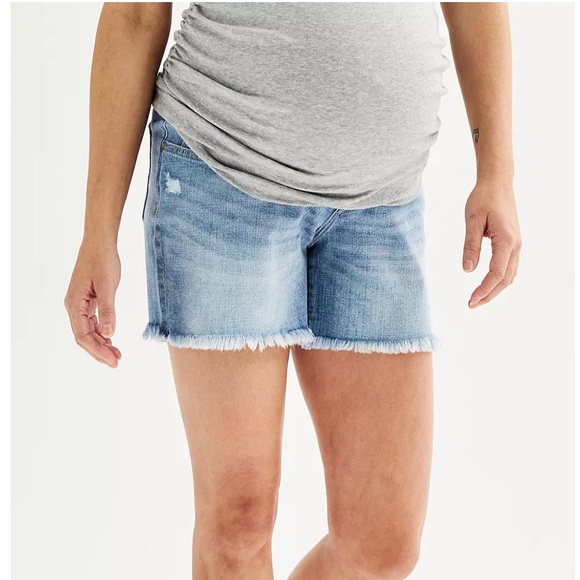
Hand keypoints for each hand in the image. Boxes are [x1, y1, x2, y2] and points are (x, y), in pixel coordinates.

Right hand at [64, 239, 121, 366]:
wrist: (100, 243)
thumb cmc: (102, 261)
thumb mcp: (107, 286)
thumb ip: (108, 310)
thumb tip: (108, 334)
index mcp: (74, 304)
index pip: (82, 335)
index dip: (97, 350)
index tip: (113, 360)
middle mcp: (74, 306)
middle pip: (84, 337)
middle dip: (99, 351)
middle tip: (117, 362)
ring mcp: (80, 304)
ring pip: (88, 331)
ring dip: (101, 344)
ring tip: (117, 354)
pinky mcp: (88, 300)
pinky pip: (92, 322)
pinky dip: (102, 332)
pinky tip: (112, 340)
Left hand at [462, 180, 521, 307]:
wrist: (498, 184)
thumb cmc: (483, 199)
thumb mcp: (472, 221)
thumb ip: (470, 246)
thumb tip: (467, 270)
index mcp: (506, 241)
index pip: (496, 274)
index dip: (484, 290)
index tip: (470, 301)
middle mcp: (516, 245)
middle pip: (505, 279)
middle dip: (489, 294)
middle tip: (471, 305)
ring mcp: (517, 245)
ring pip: (509, 275)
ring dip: (495, 289)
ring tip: (477, 299)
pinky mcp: (513, 243)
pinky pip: (509, 267)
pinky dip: (500, 280)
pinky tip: (488, 285)